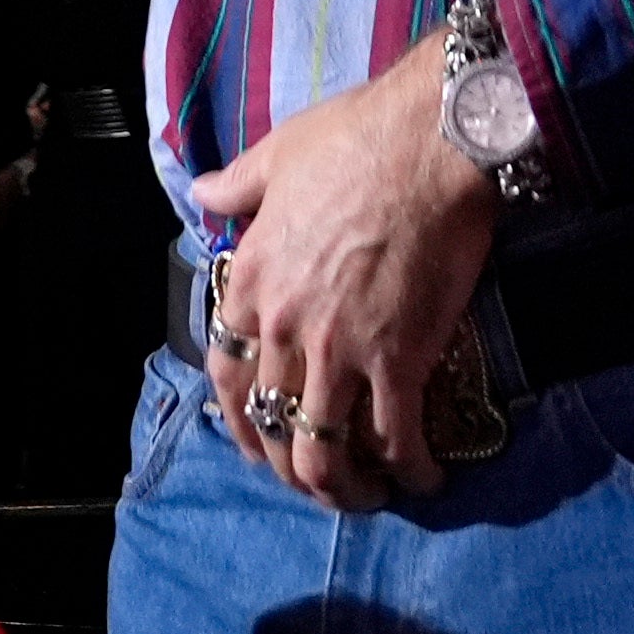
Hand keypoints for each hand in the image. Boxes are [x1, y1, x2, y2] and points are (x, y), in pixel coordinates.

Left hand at [187, 50, 496, 512]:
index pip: (228, 377)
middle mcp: (283, 325)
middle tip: (324, 483)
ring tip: (372, 496)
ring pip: (323, 451)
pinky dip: (409, 470)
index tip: (261, 444)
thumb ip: (237, 183)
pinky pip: (394, 437)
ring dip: (345, 489)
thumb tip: (201, 189)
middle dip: (295, 472)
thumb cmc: (359, 137)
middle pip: (274, 427)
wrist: (432, 140)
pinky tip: (426, 480)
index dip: (242, 424)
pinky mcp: (398, 359)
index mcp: (251, 280)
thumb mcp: (279, 153)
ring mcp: (338, 348)